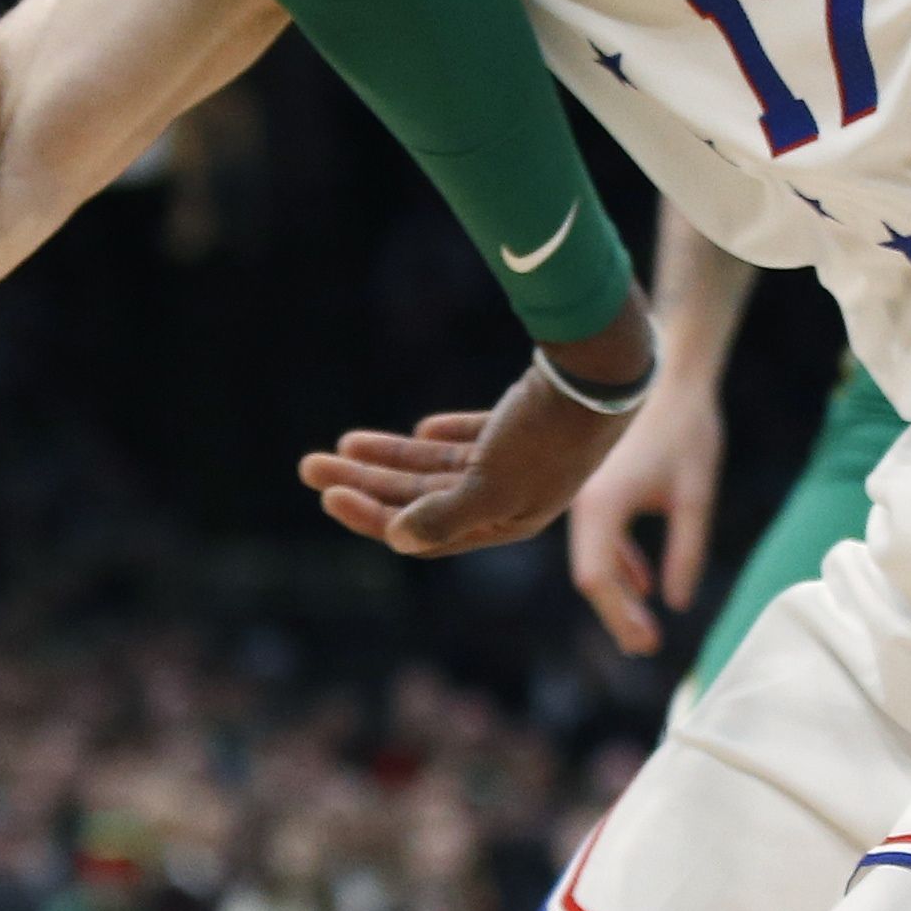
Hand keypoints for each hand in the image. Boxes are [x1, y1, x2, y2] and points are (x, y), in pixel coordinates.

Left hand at [296, 368, 632, 559]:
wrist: (602, 370)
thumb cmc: (549, 433)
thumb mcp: (494, 483)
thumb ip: (446, 515)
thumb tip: (397, 539)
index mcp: (505, 521)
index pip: (424, 530)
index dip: (373, 515)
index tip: (327, 494)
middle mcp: (510, 497)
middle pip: (421, 496)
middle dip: (366, 481)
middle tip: (309, 465)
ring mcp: (518, 459)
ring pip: (439, 465)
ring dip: (390, 454)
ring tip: (343, 442)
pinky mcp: (524, 424)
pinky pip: (474, 438)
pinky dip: (443, 436)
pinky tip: (418, 428)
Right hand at [565, 374, 722, 656]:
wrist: (665, 369)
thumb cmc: (685, 427)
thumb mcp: (696, 495)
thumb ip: (688, 550)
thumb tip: (677, 603)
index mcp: (600, 505)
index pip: (597, 580)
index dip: (620, 618)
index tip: (649, 646)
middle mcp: (582, 501)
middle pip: (590, 574)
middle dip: (616, 614)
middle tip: (645, 648)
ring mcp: (586, 492)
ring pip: (595, 556)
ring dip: (618, 592)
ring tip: (643, 628)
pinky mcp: (599, 484)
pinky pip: (603, 535)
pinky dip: (620, 562)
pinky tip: (644, 582)